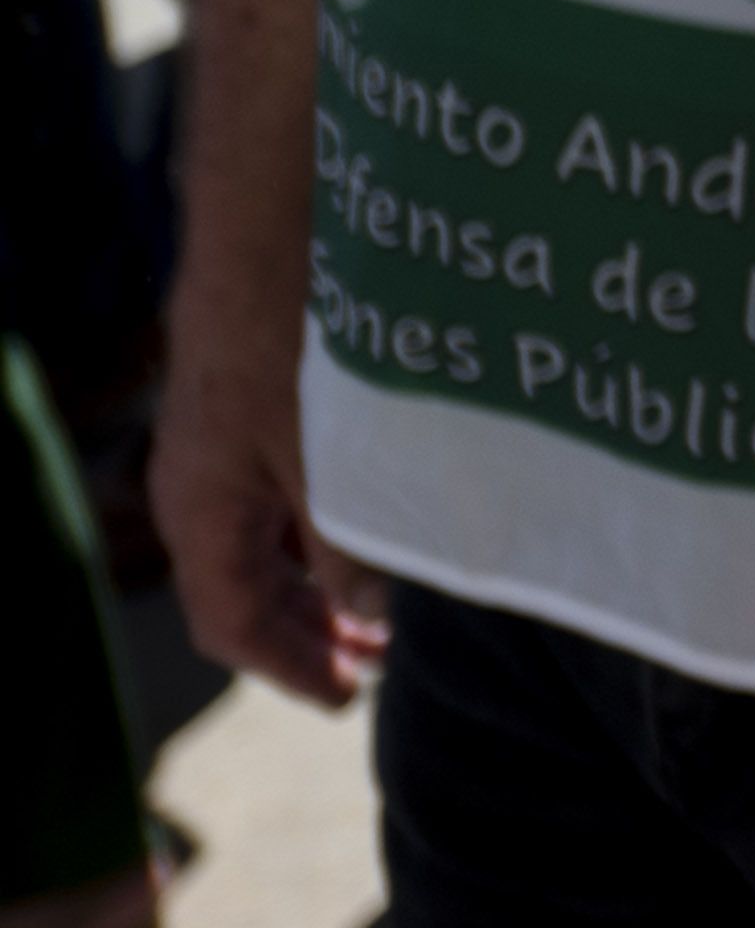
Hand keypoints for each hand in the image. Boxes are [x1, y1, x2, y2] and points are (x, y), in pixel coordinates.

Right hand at [153, 255, 380, 704]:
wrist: (268, 230)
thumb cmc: (293, 339)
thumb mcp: (330, 454)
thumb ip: (347, 539)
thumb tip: (367, 612)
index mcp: (203, 510)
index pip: (230, 622)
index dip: (288, 668)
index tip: (345, 697)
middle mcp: (199, 487)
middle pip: (244, 590)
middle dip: (308, 634)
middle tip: (376, 666)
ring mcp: (222, 448)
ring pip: (263, 545)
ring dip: (319, 584)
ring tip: (383, 616)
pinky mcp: (252, 410)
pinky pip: (276, 499)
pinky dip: (320, 532)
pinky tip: (369, 534)